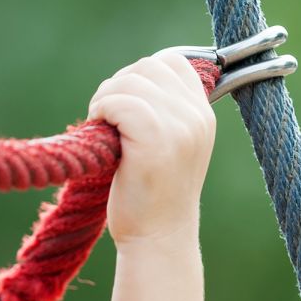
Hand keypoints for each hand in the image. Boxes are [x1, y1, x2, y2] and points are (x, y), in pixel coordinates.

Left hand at [87, 53, 215, 248]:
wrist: (156, 238)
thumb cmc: (152, 197)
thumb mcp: (169, 147)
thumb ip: (162, 113)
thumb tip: (130, 79)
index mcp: (202, 115)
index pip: (172, 62)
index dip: (140, 75)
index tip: (123, 103)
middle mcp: (196, 116)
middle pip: (148, 66)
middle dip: (118, 85)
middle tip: (105, 117)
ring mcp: (178, 126)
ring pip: (131, 80)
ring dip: (105, 98)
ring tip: (101, 126)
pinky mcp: (154, 139)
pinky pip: (119, 102)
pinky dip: (101, 110)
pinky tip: (98, 132)